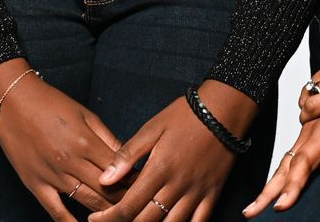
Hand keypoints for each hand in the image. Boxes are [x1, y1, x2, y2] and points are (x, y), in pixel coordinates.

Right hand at [0, 61, 123, 219]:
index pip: (118, 169)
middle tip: (137, 203)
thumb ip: (107, 138)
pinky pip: (55, 209)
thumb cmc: (51, 104)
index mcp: (87, 142)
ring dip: (104, 211)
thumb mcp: (86, 115)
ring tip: (118, 215)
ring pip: (86, 201)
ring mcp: (52, 175)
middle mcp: (71, 162)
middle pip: (105, 190)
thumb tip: (126, 157)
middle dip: (124, 198)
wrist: (13, 101)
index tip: (146, 185)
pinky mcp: (35, 184)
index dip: (134, 180)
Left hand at [89, 82, 255, 221]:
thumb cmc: (185, 115)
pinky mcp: (212, 193)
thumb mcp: (152, 128)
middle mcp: (177, 186)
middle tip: (112, 221)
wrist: (224, 109)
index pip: (128, 207)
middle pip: (146, 221)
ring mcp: (196, 192)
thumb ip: (127, 155)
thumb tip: (104, 179)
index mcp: (159, 170)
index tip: (94, 219)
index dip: (108, 218)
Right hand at [245, 112, 319, 214]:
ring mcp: (311, 130)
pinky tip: (258, 200)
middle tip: (284, 207)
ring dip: (271, 186)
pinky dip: (270, 179)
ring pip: (287, 161)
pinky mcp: (303, 135)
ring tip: (256, 210)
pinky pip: (284, 159)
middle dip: (294, 184)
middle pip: (306, 159)